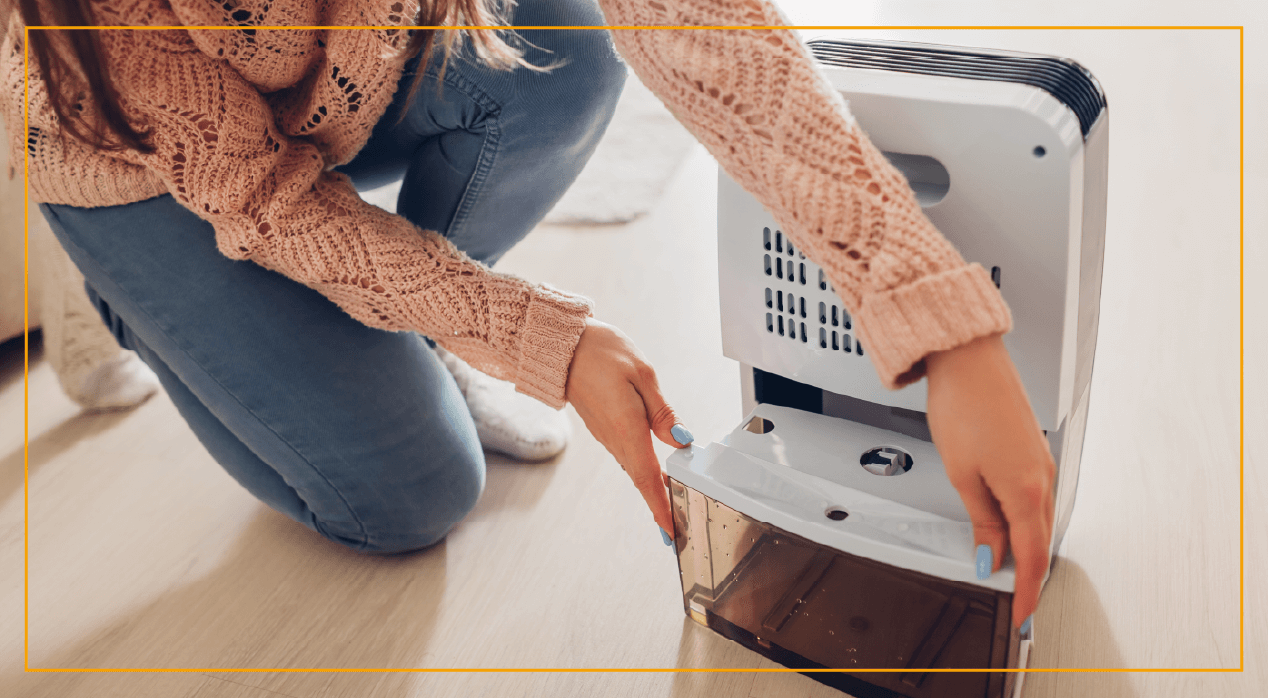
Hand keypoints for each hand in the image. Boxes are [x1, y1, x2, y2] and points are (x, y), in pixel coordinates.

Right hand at [565, 318, 688, 537]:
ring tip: (674, 507)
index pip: (649, 477)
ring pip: (635, 469)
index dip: (662, 506)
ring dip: (653, 490)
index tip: (672, 532)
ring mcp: (607, 435)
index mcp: (627, 427)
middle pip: (643, 479)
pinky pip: (627, 456)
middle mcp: (615, 438)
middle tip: (679, 528)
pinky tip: (655, 473)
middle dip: (661, 505)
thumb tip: (682, 439)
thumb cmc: (599, 352)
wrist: (560, 345)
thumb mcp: (642, 373)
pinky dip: (643, 471)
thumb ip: (663, 412)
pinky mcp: (604, 428)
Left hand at [925, 334, 1055, 626]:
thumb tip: (991, 557)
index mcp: (1026, 490)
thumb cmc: (963, 405)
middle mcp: (1043, 478)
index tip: (1022, 618)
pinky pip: (1036, 499)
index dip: (1027, 595)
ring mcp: (1041, 463)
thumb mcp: (963, 475)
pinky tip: (1011, 528)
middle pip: (1038, 542)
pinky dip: (1025, 522)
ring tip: (1012, 575)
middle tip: (1017, 606)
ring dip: (1027, 549)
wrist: (969, 358)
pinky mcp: (1033, 451)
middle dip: (1029, 577)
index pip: (1031, 558)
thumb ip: (982, 521)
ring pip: (1039, 521)